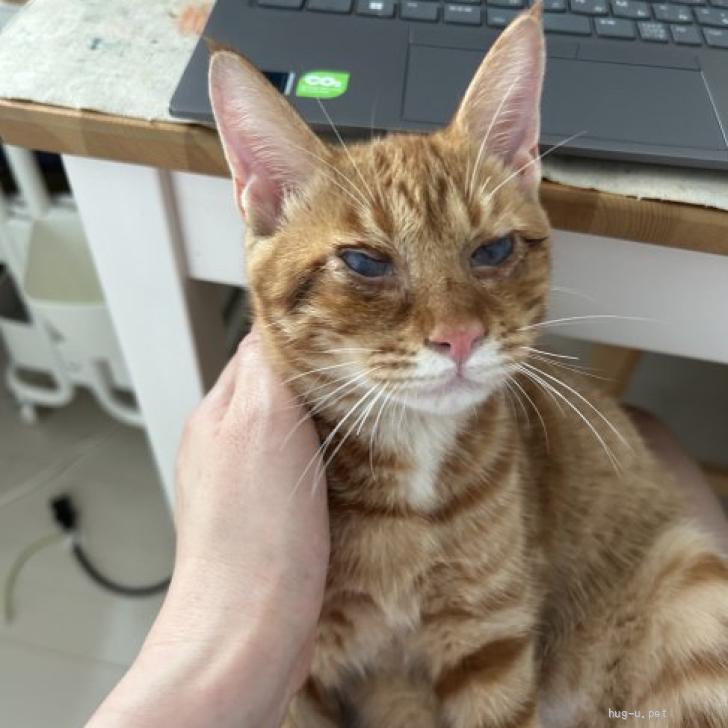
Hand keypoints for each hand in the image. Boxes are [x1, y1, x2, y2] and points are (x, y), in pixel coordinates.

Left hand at [87, 330, 328, 727]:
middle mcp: (228, 445)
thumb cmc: (253, 534)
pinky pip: (306, 472)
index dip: (304, 336)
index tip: (347, 329)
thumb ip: (269, 368)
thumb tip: (277, 324)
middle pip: (282, 390)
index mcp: (219, 413)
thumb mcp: (262, 422)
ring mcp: (249, 484)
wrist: (251, 627)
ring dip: (329, 424)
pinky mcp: (274, 518)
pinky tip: (355, 469)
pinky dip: (331, 462)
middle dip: (322, 380)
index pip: (261, 351)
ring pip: (297, 432)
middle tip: (367, 374)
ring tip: (367, 420)